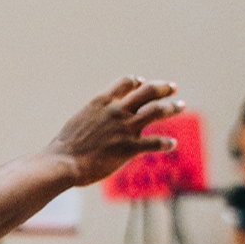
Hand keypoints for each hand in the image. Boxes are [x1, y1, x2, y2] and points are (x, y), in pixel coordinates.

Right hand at [48, 77, 183, 185]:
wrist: (63, 161)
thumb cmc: (66, 145)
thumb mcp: (79, 120)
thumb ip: (94, 116)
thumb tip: (98, 119)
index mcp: (102, 102)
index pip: (125, 83)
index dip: (138, 82)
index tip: (145, 82)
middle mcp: (116, 110)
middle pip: (147, 92)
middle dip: (163, 88)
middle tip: (173, 87)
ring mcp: (124, 128)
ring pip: (156, 111)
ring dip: (172, 107)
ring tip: (181, 105)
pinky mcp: (129, 148)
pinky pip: (155, 142)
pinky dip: (166, 143)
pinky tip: (173, 144)